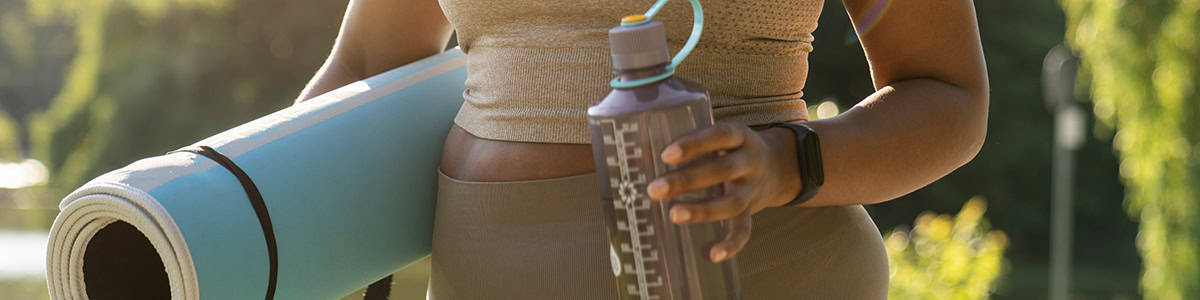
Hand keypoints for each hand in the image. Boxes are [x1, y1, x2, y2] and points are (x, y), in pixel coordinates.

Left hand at [647, 123, 801, 262]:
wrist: (779, 165)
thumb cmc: (731, 147)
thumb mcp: (721, 135)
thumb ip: (692, 140)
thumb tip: (641, 146)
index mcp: (740, 136)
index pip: (719, 135)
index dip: (694, 144)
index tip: (666, 155)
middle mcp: (750, 162)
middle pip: (722, 170)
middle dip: (688, 181)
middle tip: (655, 189)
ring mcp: (752, 188)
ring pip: (732, 203)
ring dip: (703, 211)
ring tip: (674, 215)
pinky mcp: (752, 210)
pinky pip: (745, 229)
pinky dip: (732, 244)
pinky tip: (713, 254)